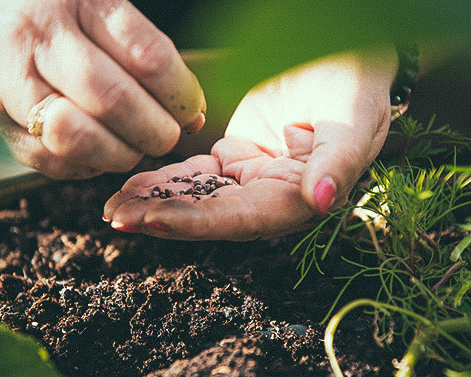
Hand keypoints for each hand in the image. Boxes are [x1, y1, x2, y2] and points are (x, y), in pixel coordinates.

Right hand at [0, 0, 204, 178]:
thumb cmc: (38, 26)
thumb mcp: (88, 16)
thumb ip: (138, 53)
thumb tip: (192, 111)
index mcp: (78, 0)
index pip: (147, 54)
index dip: (180, 93)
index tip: (191, 111)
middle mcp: (41, 36)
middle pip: (115, 98)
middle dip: (155, 130)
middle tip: (167, 137)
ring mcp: (12, 80)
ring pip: (82, 135)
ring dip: (121, 153)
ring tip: (134, 148)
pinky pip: (53, 161)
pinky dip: (87, 166)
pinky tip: (97, 154)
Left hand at [103, 47, 397, 239]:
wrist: (343, 60)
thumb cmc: (356, 86)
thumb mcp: (356, 118)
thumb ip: (340, 161)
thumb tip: (323, 201)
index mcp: (301, 196)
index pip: (245, 218)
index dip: (199, 222)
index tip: (154, 220)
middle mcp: (271, 197)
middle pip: (212, 217)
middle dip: (165, 219)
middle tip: (118, 218)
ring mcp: (250, 180)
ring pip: (198, 200)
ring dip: (156, 205)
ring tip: (114, 208)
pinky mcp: (234, 160)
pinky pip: (195, 175)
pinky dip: (164, 181)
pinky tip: (131, 185)